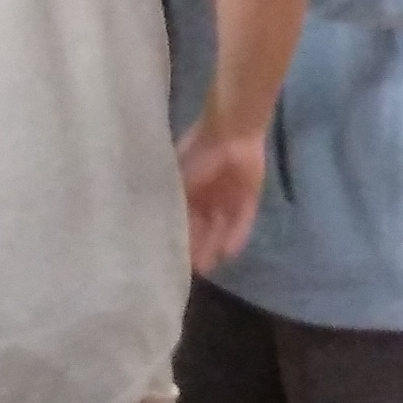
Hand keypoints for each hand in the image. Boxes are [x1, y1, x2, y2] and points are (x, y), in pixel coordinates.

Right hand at [179, 123, 265, 272]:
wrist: (231, 131)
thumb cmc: (199, 154)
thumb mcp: (178, 179)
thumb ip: (172, 202)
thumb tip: (152, 227)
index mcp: (189, 189)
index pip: (183, 219)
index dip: (179, 237)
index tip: (171, 257)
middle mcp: (209, 196)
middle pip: (203, 227)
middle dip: (197, 247)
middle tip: (190, 270)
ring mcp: (229, 197)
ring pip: (221, 227)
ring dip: (215, 245)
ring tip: (209, 267)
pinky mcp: (249, 197)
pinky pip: (243, 220)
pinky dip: (237, 235)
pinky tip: (230, 253)